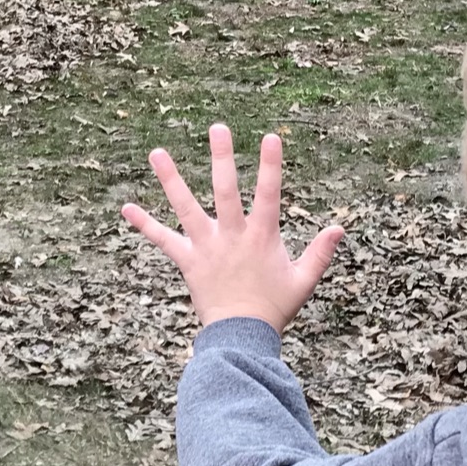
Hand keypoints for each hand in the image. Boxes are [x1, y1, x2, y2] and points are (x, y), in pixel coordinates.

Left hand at [121, 123, 345, 331]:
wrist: (241, 337)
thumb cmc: (274, 309)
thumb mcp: (303, 281)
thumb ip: (320, 253)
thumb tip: (340, 228)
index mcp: (262, 237)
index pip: (269, 194)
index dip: (270, 166)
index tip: (270, 137)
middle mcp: (232, 236)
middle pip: (226, 191)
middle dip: (222, 157)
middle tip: (217, 128)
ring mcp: (207, 247)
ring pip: (187, 208)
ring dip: (171, 179)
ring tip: (156, 152)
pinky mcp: (188, 261)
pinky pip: (163, 240)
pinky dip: (145, 224)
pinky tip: (126, 207)